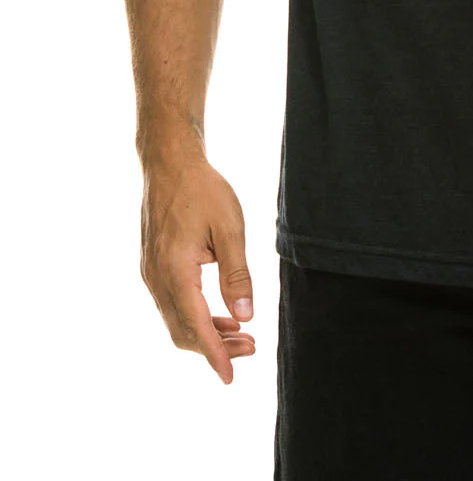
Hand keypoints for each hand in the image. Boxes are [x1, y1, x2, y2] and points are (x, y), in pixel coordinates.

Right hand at [139, 152, 255, 384]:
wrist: (169, 163)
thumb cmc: (203, 190)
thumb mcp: (230, 228)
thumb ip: (237, 274)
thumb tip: (246, 314)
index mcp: (175, 270)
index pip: (195, 326)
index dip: (214, 354)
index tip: (230, 377)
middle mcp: (156, 278)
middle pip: (183, 331)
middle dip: (216, 346)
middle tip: (252, 348)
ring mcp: (151, 273)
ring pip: (176, 319)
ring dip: (207, 332)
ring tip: (243, 334)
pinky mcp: (153, 266)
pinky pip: (172, 304)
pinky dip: (196, 315)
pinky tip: (222, 313)